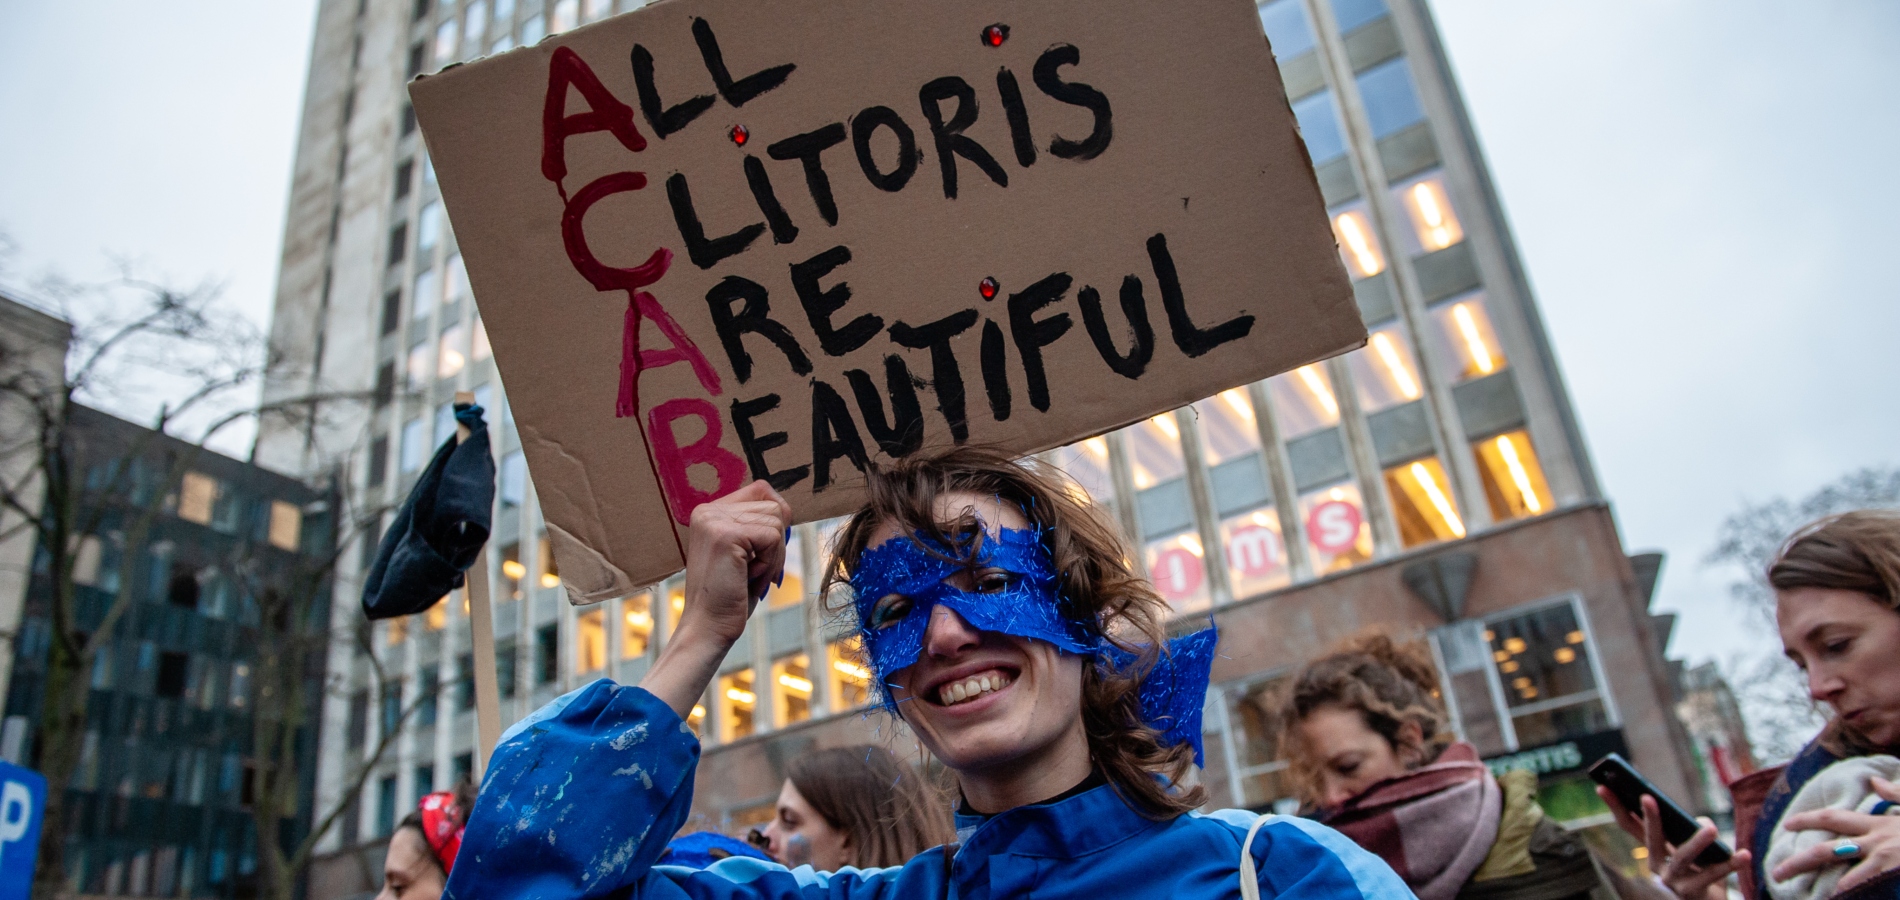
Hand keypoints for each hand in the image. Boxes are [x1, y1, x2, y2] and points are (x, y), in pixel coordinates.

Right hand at [640, 481, 789, 719]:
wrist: (708, 626)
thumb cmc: (730, 594)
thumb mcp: (745, 552)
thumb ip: (757, 525)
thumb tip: (786, 507)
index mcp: (710, 511)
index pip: (762, 491)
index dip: (776, 521)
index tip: (761, 552)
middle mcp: (708, 510)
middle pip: (774, 506)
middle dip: (776, 544)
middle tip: (753, 571)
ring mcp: (714, 521)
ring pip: (777, 522)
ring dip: (773, 557)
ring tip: (749, 576)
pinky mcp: (725, 534)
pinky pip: (773, 537)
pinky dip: (770, 563)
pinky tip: (748, 579)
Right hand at [1596, 786, 1749, 899]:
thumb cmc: (1698, 871)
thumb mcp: (1691, 846)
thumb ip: (1692, 829)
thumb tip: (1703, 823)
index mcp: (1651, 850)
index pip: (1629, 825)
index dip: (1615, 806)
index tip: (1602, 786)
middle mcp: (1656, 866)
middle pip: (1650, 840)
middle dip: (1649, 818)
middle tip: (1647, 797)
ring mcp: (1673, 881)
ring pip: (1682, 858)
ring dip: (1697, 842)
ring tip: (1712, 827)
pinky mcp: (1694, 893)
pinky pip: (1713, 876)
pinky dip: (1730, 864)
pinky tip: (1743, 855)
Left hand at [1772, 776, 1899, 892]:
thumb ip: (1897, 794)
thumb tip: (1876, 783)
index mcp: (1879, 823)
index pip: (1833, 818)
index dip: (1807, 819)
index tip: (1787, 824)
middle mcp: (1876, 839)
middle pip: (1825, 849)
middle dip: (1797, 861)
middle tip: (1775, 873)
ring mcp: (1885, 859)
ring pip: (1842, 874)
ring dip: (1824, 886)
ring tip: (1803, 894)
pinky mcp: (1893, 873)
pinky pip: (1864, 887)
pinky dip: (1850, 893)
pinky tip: (1836, 899)